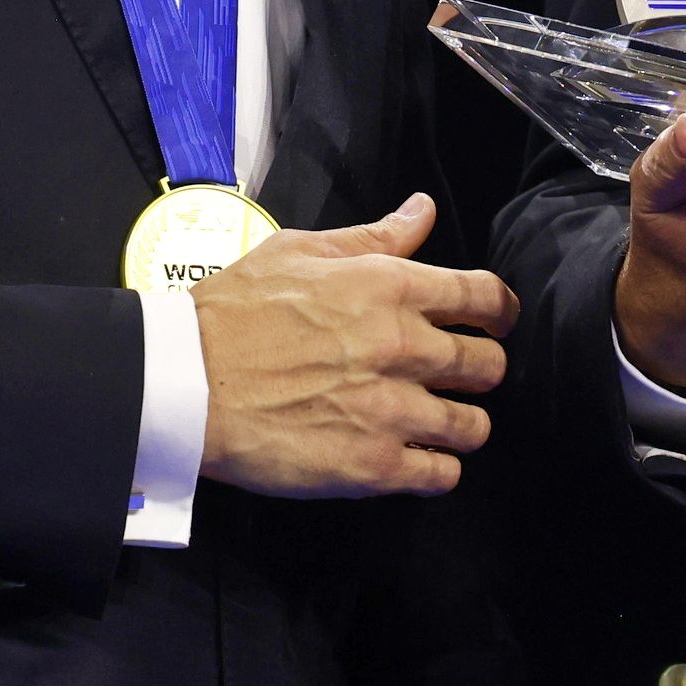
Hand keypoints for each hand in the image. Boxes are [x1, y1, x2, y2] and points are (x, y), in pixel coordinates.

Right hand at [194, 193, 518, 498]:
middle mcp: (401, 347)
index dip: (500, 312)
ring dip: (461, 424)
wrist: (184, 382)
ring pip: (473, 426)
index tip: (495, 323)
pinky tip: (415, 459)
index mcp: (388, 288)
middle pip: (489, 365)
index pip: (485, 297)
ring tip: (437, 423)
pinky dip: (437, 469)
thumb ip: (372, 238)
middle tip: (456, 376)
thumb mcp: (298, 251)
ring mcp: (391, 410)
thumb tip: (422, 211)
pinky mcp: (372, 466)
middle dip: (479, 369)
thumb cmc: (232, 313)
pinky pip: (441, 475)